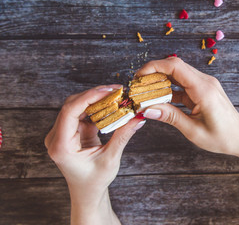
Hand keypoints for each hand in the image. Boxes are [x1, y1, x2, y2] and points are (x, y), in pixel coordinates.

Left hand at [44, 85, 145, 224]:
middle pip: (72, 105)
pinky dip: (96, 108)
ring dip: (96, 100)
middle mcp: (56, 137)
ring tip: (116, 96)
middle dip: (94, 95)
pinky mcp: (70, 132)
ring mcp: (62, 133)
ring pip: (77, 106)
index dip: (89, 97)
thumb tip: (138, 117)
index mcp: (60, 146)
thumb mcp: (110, 159)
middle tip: (117, 90)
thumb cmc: (95, 181)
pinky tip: (111, 105)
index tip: (109, 90)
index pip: (70, 112)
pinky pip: (82, 113)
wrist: (87, 193)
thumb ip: (123, 136)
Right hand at [136, 58, 238, 157]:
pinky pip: (183, 85)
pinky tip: (160, 99)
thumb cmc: (222, 137)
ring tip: (146, 93)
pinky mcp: (204, 90)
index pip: (175, 66)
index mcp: (203, 89)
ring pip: (178, 74)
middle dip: (154, 73)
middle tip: (139, 86)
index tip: (139, 76)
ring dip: (161, 81)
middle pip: (175, 67)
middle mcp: (205, 82)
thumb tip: (147, 110)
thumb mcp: (193, 130)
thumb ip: (170, 117)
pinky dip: (170, 90)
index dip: (154, 67)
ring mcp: (205, 85)